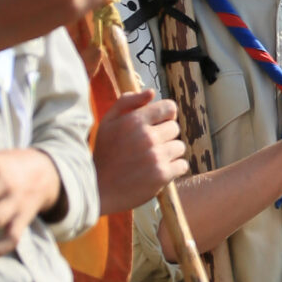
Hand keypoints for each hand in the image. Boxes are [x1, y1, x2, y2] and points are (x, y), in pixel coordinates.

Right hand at [94, 89, 187, 211]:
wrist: (99, 189)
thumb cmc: (105, 153)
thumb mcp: (108, 122)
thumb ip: (127, 102)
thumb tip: (152, 92)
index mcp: (134, 120)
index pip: (170, 107)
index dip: (165, 115)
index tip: (157, 124)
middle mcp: (147, 136)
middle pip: (175, 128)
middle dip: (164, 135)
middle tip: (147, 146)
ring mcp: (156, 156)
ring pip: (179, 147)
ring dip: (169, 153)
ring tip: (151, 160)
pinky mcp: (162, 175)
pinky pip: (182, 165)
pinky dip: (173, 169)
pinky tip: (156, 171)